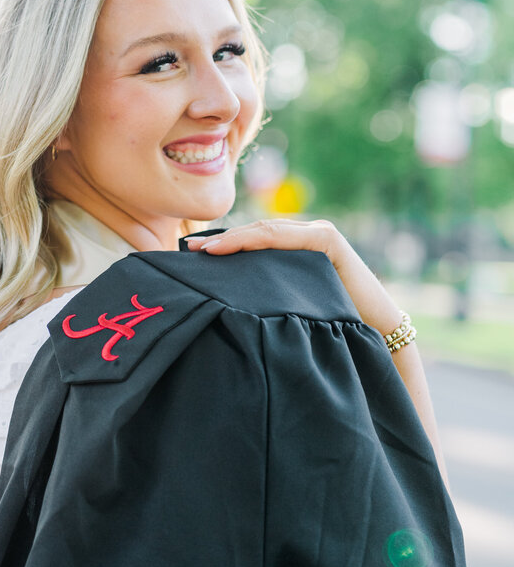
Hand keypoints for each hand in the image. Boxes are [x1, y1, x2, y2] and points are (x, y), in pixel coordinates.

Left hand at [185, 219, 403, 339]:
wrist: (376, 335)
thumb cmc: (334, 327)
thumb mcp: (291, 304)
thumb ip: (268, 293)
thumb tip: (227, 300)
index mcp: (297, 249)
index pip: (255, 240)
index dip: (224, 244)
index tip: (192, 254)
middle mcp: (307, 235)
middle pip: (256, 233)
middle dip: (222, 240)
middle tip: (190, 249)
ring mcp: (318, 234)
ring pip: (266, 232)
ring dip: (233, 239)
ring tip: (205, 250)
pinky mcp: (328, 240)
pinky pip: (283, 237)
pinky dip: (255, 240)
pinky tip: (231, 247)